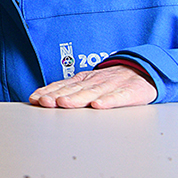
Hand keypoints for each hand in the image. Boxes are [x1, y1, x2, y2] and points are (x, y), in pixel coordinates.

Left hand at [29, 66, 155, 108]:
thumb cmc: (111, 82)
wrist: (142, 71)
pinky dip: (108, 101)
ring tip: (64, 103)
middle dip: (57, 96)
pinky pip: (117, 97)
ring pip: (91, 93)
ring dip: (77, 99)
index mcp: (83, 81)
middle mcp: (94, 82)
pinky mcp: (128, 92)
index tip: (35, 99)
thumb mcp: (88, 83)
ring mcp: (111, 87)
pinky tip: (98, 106)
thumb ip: (69, 90)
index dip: (48, 92)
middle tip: (44, 102)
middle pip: (73, 90)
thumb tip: (43, 99)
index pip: (62, 86)